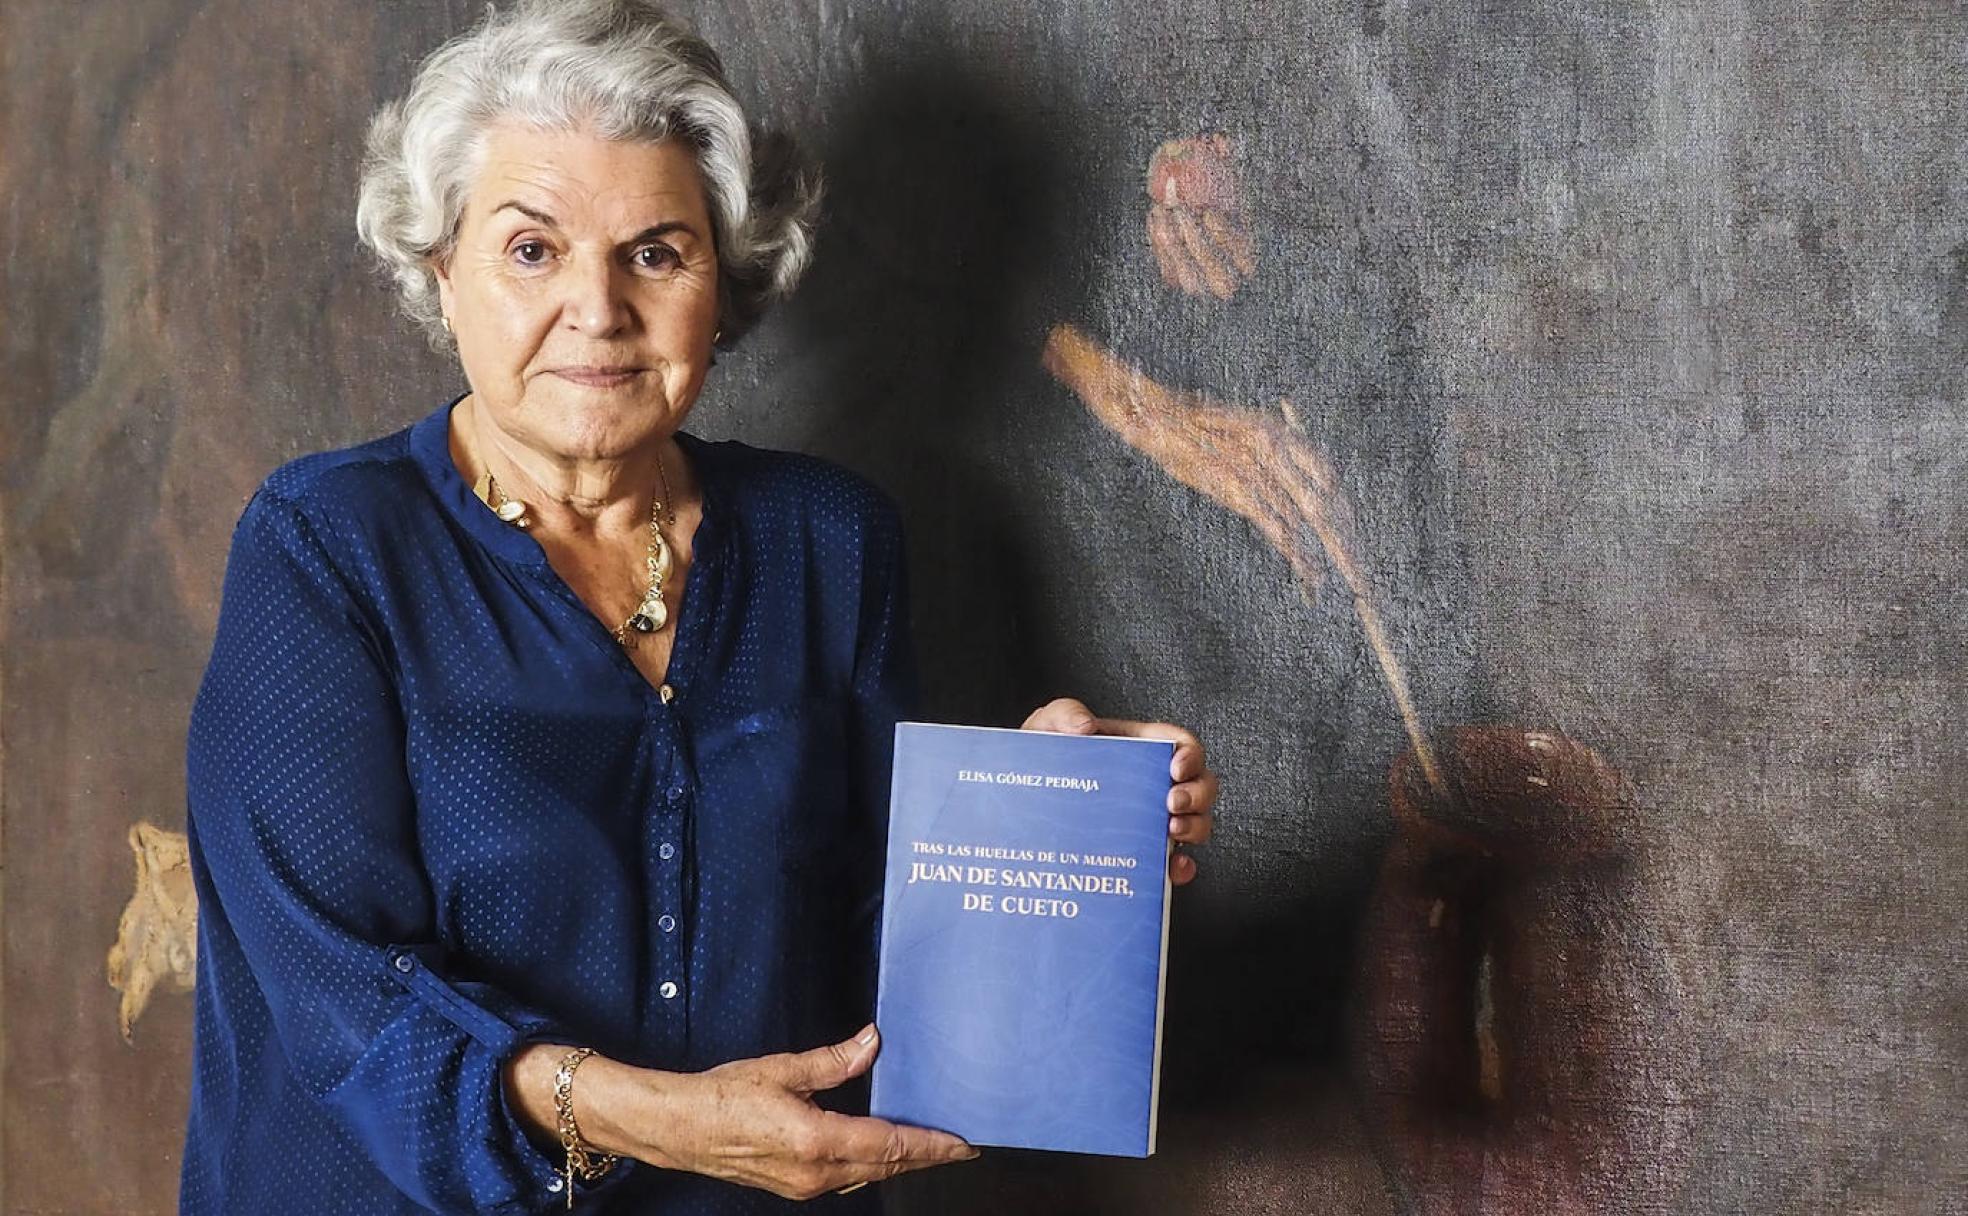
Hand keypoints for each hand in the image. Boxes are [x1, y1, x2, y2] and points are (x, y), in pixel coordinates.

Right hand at [619, 1024, 977, 1199]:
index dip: (930, 1146)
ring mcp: (803, 1185)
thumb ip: (833, 1061)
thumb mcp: (782, 1069)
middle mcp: (815, 1172)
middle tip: (958, 1149)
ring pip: (866, 1175)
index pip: (890, 1146)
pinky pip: (844, 1178)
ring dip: (899, 1163)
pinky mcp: (793, 1185)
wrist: (679, 1128)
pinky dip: (871, 1165)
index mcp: (816, 1140)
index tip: (961, 1144)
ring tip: (927, 1149)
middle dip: (925, 1159)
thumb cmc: (723, 1096)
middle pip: (885, 1167)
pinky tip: (879, 1153)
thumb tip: (871, 1042)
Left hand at [1020, 696, 1218, 884]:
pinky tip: (1170, 868)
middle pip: (1200, 784)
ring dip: (1194, 827)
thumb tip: (1085, 725)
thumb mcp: (1046, 726)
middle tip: (1172, 803)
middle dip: (1197, 794)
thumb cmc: (1042, 760)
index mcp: (1138, 748)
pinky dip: (1180, 867)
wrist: (1022, 802)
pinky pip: (1175, 861)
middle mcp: (1152, 784)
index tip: (1176, 767)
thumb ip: (1064, 713)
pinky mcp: (1141, 851)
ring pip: (1196, 821)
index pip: (1182, 745)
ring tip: (1171, 832)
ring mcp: (1150, 818)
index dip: (1191, 754)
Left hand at [1145, 132, 1255, 300]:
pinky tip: (1154, 217)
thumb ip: (1225, 161)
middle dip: (1194, 239)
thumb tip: (1219, 140)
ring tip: (1162, 210)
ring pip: (1185, 272)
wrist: (1198, 231)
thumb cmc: (1219, 199)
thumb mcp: (1226, 183)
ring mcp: (1201, 287)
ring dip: (1170, 242)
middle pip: (1211, 264)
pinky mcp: (1177, 284)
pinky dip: (1157, 244)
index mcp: (1247, 258)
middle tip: (1179, 210)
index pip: (1240, 251)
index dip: (1225, 236)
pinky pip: (1166, 268)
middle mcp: (1227, 281)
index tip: (1208, 213)